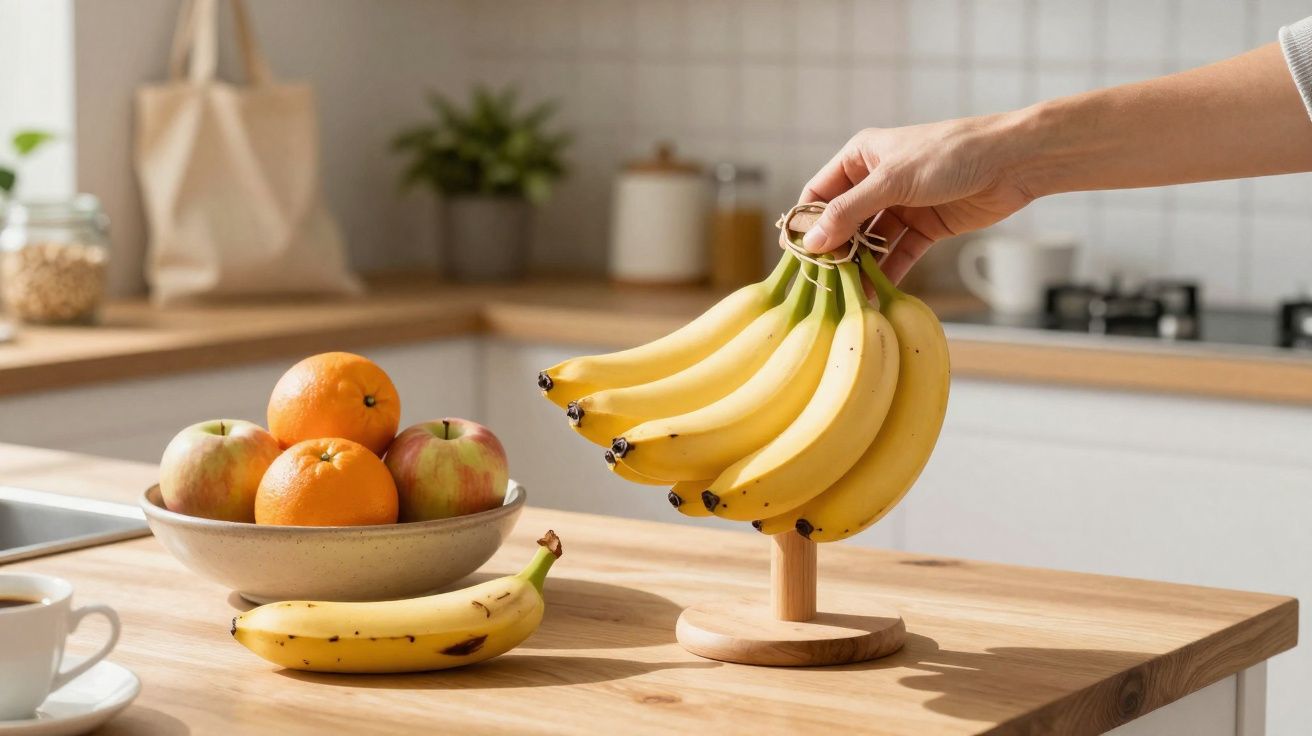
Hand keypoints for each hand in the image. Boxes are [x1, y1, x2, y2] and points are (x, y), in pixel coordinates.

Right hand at [798, 114, 1035, 283]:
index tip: (795, 253)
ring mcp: (901, 206)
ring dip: (859, 266)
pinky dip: (886, 273)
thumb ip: (849, 212)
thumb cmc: (949, 155)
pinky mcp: (925, 227)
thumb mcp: (892, 181)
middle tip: (821, 281)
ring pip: (869, 242)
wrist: (1012, 161)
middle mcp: (877, 181)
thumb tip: (812, 242)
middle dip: (832, 250)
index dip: (805, 222)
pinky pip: (897, 254)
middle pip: (842, 222)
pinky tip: (875, 294)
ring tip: (845, 293)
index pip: (819, 194)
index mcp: (862, 157)